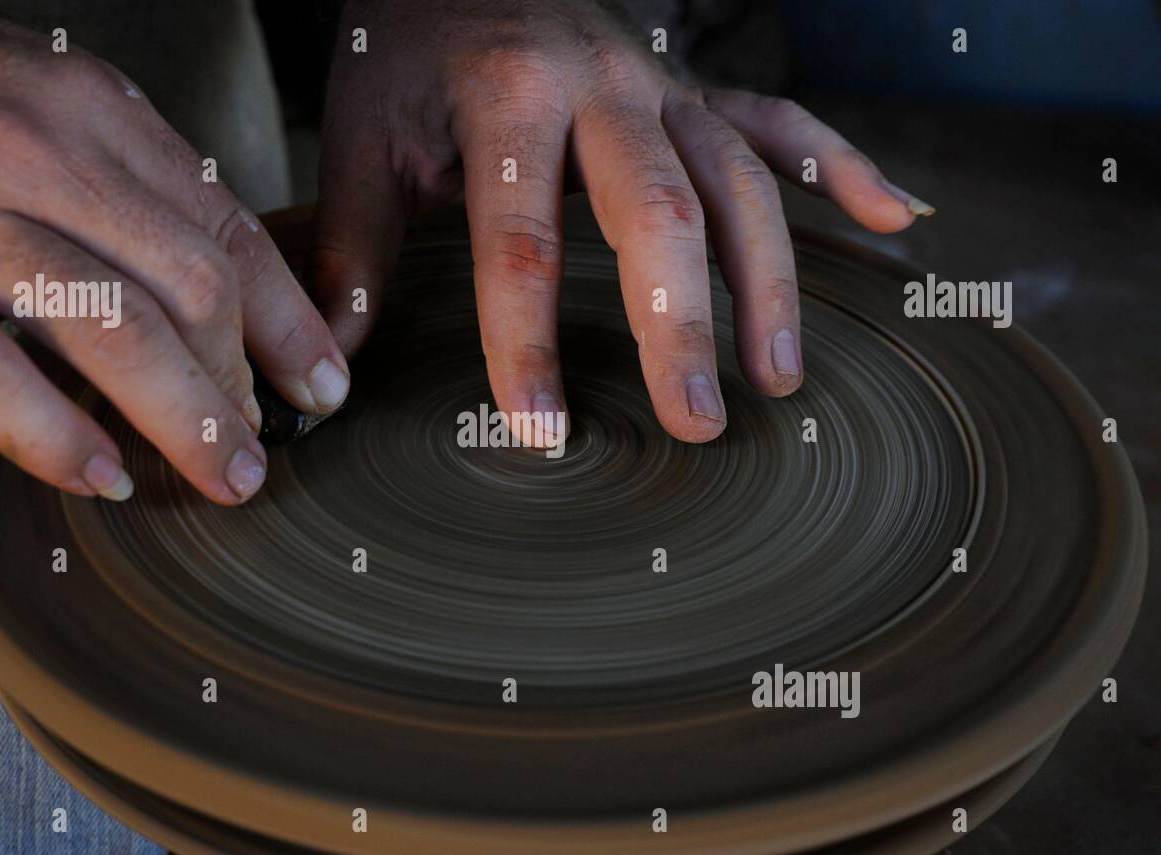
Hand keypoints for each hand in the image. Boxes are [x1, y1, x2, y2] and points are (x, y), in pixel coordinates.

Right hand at [0, 2, 349, 503]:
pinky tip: (105, 479)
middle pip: (189, 288)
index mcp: (88, 105)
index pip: (226, 228)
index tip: (321, 381)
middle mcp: (32, 151)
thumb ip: (126, 178)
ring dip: (186, 422)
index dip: (288, 321)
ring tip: (224, 476)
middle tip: (260, 445)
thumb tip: (221, 286)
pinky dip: (56, 439)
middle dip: (242, 382)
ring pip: (114, 335)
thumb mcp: (37, 99)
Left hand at [311, 0, 930, 443]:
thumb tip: (331, 374)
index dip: (528, 341)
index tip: (539, 432)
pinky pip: (781, 125)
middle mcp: (604, 88)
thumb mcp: (364, 138)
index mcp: (509, 96)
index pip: (521, 240)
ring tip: (777, 377)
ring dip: (770, 281)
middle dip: (681, 324)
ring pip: (740, 183)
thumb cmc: (407, 51)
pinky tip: (893, 219)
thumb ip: (355, 251)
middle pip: (661, 214)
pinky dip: (840, 168)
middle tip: (697, 425)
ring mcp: (663, 85)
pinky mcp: (695, 89)